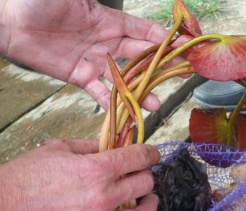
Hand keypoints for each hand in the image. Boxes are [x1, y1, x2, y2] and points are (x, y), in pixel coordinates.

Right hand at [0, 139, 159, 210]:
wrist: (0, 204)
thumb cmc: (26, 174)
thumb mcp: (60, 148)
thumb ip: (90, 146)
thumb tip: (110, 147)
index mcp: (96, 169)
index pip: (138, 158)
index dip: (150, 153)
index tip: (153, 154)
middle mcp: (102, 197)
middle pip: (144, 185)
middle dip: (147, 176)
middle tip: (142, 174)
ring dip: (149, 207)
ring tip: (149, 201)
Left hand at [1, 0, 169, 109]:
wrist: (9, 20)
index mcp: (108, 20)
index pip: (143, 31)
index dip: (164, 39)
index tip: (184, 47)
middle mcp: (105, 42)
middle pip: (139, 56)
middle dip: (160, 66)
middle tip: (179, 76)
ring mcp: (93, 60)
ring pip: (124, 78)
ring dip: (140, 91)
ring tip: (155, 103)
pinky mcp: (79, 76)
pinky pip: (99, 92)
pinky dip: (111, 102)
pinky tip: (126, 111)